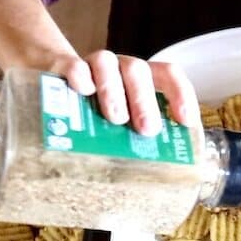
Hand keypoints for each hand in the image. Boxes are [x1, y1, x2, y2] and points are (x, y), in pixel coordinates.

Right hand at [48, 52, 198, 135]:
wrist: (55, 83)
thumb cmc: (97, 111)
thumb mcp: (120, 124)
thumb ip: (138, 139)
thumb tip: (163, 176)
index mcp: (141, 80)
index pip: (168, 75)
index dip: (180, 95)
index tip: (185, 121)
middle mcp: (120, 69)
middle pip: (138, 71)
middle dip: (145, 101)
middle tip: (147, 130)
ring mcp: (93, 67)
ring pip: (107, 64)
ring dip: (114, 90)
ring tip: (116, 119)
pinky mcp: (64, 69)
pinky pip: (73, 66)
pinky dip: (79, 76)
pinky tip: (83, 90)